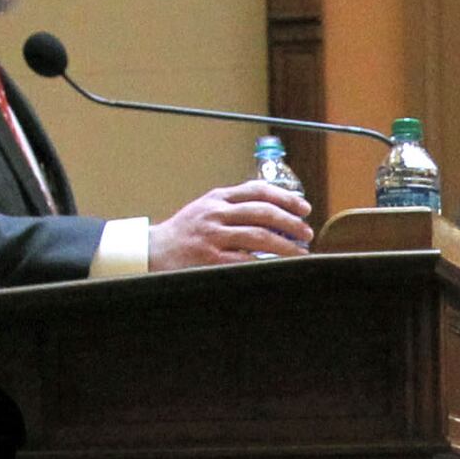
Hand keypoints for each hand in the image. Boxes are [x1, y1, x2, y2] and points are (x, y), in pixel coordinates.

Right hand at [151, 175, 314, 270]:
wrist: (152, 251)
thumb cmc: (185, 232)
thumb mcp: (206, 209)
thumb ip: (235, 207)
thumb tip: (275, 211)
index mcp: (218, 197)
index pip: (259, 190)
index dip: (286, 197)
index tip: (304, 208)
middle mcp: (216, 213)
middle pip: (263, 212)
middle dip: (291, 223)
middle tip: (307, 233)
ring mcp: (213, 236)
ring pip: (258, 236)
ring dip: (285, 246)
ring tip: (300, 253)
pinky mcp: (209, 259)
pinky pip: (245, 260)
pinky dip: (265, 263)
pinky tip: (279, 268)